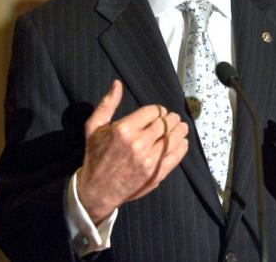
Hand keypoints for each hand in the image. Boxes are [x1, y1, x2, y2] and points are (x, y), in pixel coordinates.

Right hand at [77, 80, 189, 222]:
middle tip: (172, 119)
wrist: (97, 190)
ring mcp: (149, 160)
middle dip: (171, 119)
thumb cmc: (95, 156)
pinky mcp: (157, 173)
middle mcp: (138, 143)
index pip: (154, 111)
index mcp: (124, 130)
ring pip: (174, 137)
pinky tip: (181, 142)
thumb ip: (107, 105)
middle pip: (166, 123)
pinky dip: (182, 146)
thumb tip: (117, 84)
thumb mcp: (94, 128)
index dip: (159, 110)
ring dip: (180, 129)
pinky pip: (176, 155)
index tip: (159, 113)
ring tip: (180, 127)